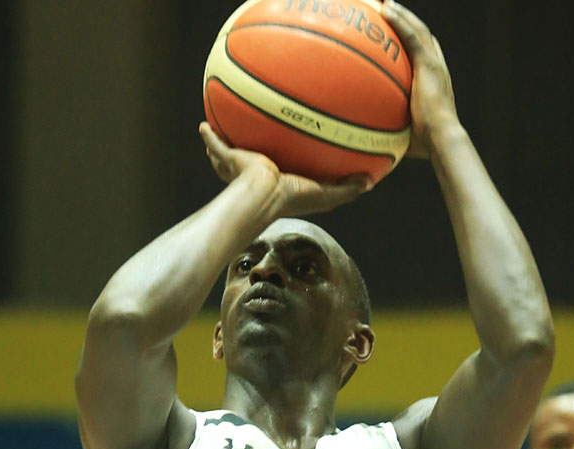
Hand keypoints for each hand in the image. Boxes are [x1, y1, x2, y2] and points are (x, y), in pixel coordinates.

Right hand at [199, 123, 370, 216]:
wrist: (263, 195)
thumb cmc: (291, 197)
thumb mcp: (324, 194)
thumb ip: (346, 189)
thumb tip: (370, 183)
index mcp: (277, 183)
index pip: (279, 175)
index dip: (282, 170)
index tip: (286, 162)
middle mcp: (255, 176)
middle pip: (250, 165)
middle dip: (247, 158)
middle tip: (249, 144)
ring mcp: (239, 169)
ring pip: (228, 157)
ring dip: (224, 148)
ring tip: (219, 132)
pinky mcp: (229, 160)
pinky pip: (216, 144)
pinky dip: (209, 137)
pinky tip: (203, 125)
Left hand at [382, 1, 458, 158]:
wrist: (441, 138)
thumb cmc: (425, 144)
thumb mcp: (405, 133)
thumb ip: (390, 130)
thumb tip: (369, 143)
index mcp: (435, 81)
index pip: (425, 54)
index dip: (413, 40)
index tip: (398, 33)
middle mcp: (437, 67)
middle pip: (422, 35)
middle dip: (405, 20)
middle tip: (388, 9)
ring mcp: (434, 64)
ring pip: (418, 29)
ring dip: (401, 13)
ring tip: (384, 2)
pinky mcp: (429, 64)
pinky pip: (412, 35)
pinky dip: (400, 20)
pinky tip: (385, 8)